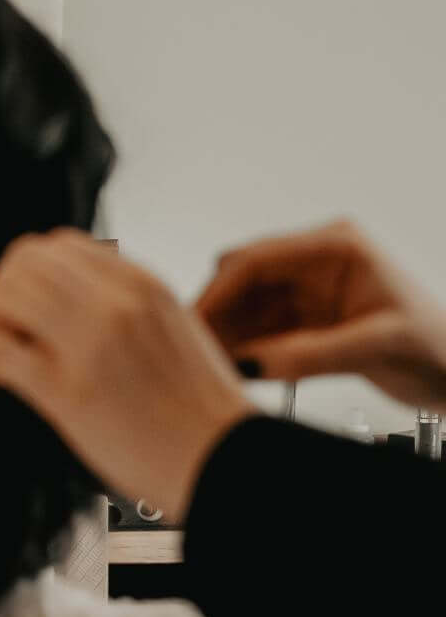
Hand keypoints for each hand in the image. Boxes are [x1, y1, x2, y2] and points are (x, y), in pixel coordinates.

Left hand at [0, 231, 253, 516]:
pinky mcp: (67, 390)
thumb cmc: (200, 411)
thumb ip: (127, 307)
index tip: (29, 310)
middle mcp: (116, 304)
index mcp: (143, 285)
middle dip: (0, 295)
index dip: (29, 274)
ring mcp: (91, 344)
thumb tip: (68, 301)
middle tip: (3, 333)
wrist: (228, 462)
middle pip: (21, 263)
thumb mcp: (173, 330)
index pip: (57, 246)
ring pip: (1, 297)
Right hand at [194, 220, 445, 411]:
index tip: (194, 324)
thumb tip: (250, 362)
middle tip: (196, 351)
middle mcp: (314, 261)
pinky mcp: (299, 319)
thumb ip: (312, 354)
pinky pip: (253, 329)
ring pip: (240, 306)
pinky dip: (239, 349)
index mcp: (337, 247)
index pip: (257, 259)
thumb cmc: (438, 349)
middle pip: (239, 280)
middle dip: (215, 315)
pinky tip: (232, 369)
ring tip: (210, 366)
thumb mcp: (378, 347)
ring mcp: (304, 290)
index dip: (218, 292)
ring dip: (224, 335)